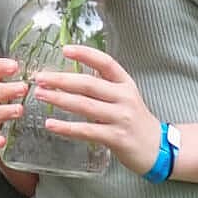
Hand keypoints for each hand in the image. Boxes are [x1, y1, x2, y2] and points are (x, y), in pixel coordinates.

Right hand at [0, 58, 28, 149]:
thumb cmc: (8, 97)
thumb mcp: (14, 82)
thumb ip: (32, 76)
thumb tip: (63, 64)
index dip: (0, 66)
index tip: (15, 66)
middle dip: (7, 89)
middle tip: (23, 88)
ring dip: (4, 111)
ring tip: (19, 111)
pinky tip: (2, 141)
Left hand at [32, 45, 160, 175]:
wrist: (157, 148)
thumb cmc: (133, 118)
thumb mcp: (123, 95)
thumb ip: (102, 84)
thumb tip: (68, 73)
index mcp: (125, 83)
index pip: (105, 63)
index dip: (86, 54)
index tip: (65, 49)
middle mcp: (124, 98)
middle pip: (89, 84)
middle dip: (61, 79)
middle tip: (40, 77)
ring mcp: (121, 118)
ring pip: (85, 105)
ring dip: (59, 99)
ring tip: (40, 94)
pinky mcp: (116, 138)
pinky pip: (86, 131)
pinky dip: (66, 127)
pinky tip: (50, 124)